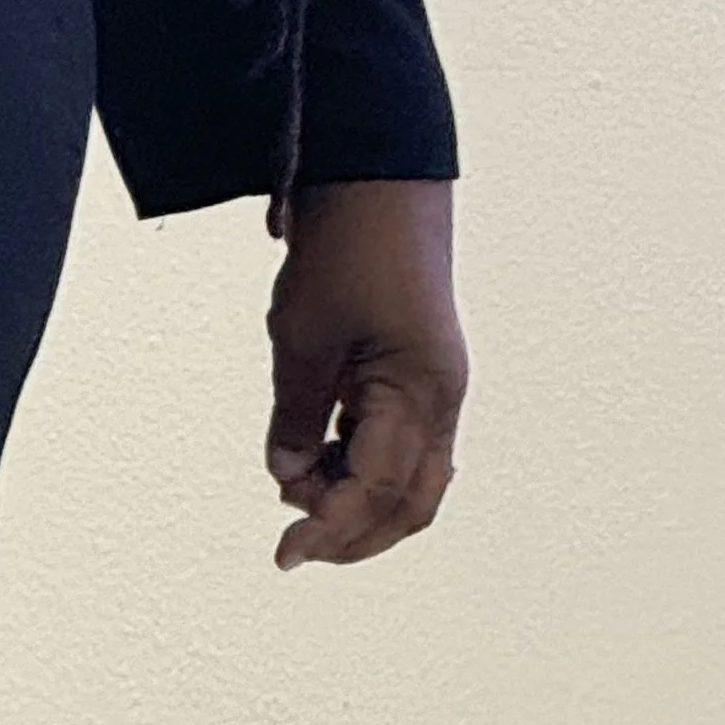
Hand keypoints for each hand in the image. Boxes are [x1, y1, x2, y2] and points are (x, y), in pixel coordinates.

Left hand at [265, 178, 464, 569]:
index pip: (377, 493)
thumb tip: (287, 474)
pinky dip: (362, 458)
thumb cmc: (346, 244)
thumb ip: (298, 413)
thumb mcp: (303, 333)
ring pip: (409, 474)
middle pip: (410, 503)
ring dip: (358, 496)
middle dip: (355, 533)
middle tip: (296, 545)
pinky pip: (401, 435)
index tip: (284, 555)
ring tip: (298, 493)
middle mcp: (441, 397)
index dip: (330, 530)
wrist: (378, 169)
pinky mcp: (419, 361)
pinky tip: (321, 454)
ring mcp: (434, 379)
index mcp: (422, 395)